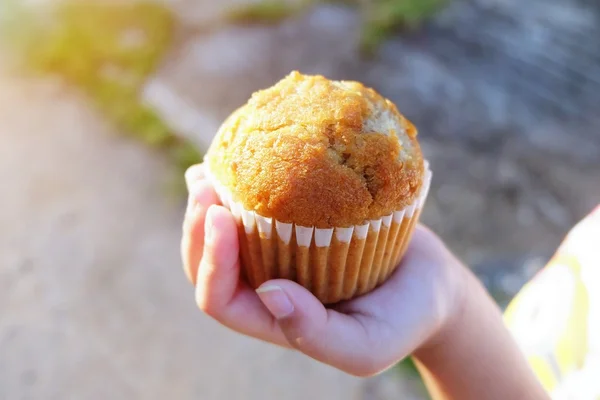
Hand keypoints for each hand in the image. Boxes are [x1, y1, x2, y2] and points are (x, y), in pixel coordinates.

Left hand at [181, 164, 466, 376]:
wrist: (429, 285)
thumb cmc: (401, 320)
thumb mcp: (367, 345)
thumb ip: (317, 334)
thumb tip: (267, 293)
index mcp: (270, 317)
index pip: (219, 298)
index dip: (211, 259)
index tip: (219, 214)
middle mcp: (265, 283)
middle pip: (208, 261)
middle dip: (197, 225)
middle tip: (203, 180)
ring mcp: (277, 253)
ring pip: (226, 231)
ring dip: (210, 201)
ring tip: (208, 166)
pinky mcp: (294, 225)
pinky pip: (258, 204)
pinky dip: (244, 181)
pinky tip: (242, 154)